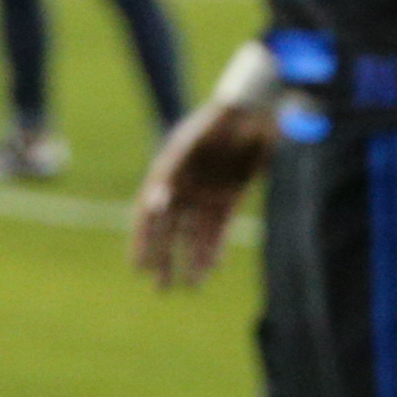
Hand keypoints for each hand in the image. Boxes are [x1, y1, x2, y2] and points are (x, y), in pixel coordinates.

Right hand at [128, 97, 276, 291]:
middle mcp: (185, 184)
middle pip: (170, 229)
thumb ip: (171, 172)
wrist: (258, 108)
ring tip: (190, 287)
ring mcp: (209, 190)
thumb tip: (152, 203)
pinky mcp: (233, 194)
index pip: (149, 213)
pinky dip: (217, 248)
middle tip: (160, 288)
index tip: (137, 266)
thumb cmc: (221, 121)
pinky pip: (221, 228)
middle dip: (165, 258)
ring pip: (196, 233)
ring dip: (192, 259)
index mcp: (168, 170)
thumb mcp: (193, 145)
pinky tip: (214, 268)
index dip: (142, 240)